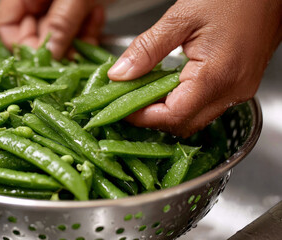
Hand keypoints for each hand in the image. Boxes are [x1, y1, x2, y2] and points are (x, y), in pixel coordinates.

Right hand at [0, 0, 104, 58]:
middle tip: (76, 52)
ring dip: (77, 40)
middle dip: (57, 47)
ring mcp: (56, 4)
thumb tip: (51, 55)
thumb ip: (61, 22)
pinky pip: (76, 29)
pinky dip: (89, 29)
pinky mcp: (76, 8)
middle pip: (35, 36)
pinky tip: (98, 16)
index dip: (23, 47)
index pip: (6, 27)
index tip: (46, 59)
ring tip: (92, 26)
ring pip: (58, 37)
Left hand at [108, 0, 281, 136]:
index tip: (120, 106)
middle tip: (128, 100)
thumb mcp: (180, 17)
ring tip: (145, 92)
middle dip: (152, 118)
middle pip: (183, 124)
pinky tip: (169, 86)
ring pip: (195, 119)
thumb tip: (119, 75)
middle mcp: (232, 91)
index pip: (172, 115)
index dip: (142, 116)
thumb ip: (147, 49)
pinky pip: (206, 107)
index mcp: (217, 76)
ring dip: (167, 112)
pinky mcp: (240, 86)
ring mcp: (238, 91)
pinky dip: (183, 103)